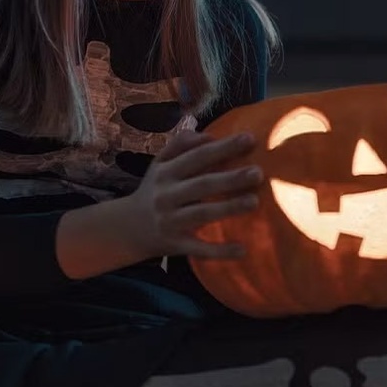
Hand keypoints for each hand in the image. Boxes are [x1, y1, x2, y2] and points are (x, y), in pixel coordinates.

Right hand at [124, 124, 262, 258]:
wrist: (127, 228)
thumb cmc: (154, 190)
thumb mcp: (160, 164)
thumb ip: (181, 145)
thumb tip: (209, 135)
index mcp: (166, 172)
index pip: (198, 157)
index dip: (223, 147)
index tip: (250, 139)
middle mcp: (167, 195)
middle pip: (202, 184)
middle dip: (230, 178)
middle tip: (258, 173)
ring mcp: (170, 221)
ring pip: (202, 214)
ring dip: (228, 208)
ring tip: (254, 201)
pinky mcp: (175, 244)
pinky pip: (199, 249)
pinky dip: (220, 251)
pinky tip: (242, 250)